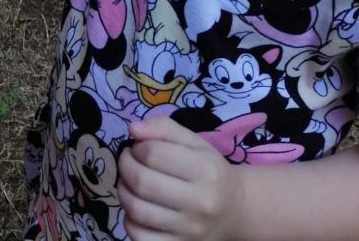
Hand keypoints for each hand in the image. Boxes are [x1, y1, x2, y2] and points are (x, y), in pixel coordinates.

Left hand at [118, 116, 240, 240]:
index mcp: (205, 169)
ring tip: (129, 183)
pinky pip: (140, 237)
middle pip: (142, 181)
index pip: (152, 153)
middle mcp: (200, 202)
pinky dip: (129, 221)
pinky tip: (136, 209)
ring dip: (123, 192)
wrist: (234, 211)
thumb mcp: (194, 142)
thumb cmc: (209, 171)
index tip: (138, 148)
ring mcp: (190, 230)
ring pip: (137, 210)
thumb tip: (132, 128)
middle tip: (127, 162)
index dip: (137, 148)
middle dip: (125, 167)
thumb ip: (163, 128)